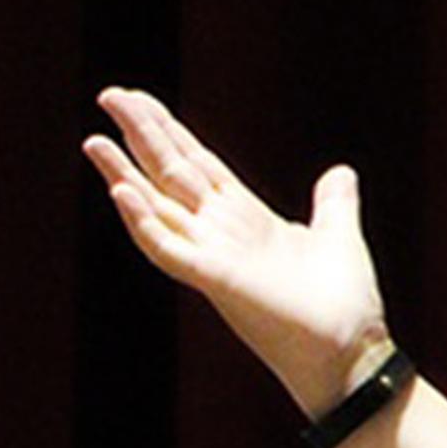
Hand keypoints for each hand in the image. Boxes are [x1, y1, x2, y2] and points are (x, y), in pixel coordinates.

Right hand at [86, 89, 391, 416]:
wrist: (353, 353)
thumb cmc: (342, 304)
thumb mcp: (338, 237)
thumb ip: (334, 204)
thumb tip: (340, 171)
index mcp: (245, 218)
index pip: (197, 164)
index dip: (170, 132)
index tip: (140, 100)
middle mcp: (221, 233)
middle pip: (171, 173)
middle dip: (141, 135)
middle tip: (108, 95)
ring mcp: (214, 256)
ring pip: (157, 206)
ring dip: (124, 174)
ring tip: (93, 141)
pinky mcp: (215, 280)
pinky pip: (168, 248)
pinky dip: (143, 222)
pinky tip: (121, 192)